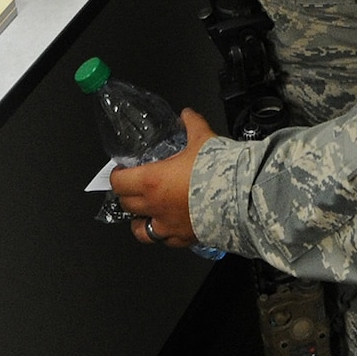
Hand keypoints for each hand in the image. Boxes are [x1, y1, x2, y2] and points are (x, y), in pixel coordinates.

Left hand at [112, 109, 216, 246]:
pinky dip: (164, 234)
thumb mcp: (202, 138)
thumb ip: (191, 124)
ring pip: (140, 231)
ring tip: (144, 213)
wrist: (240, 198)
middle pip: (126, 205)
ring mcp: (168, 226)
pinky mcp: (184, 238)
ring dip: (139, 221)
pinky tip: (170, 226)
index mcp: (152, 181)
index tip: (120, 171)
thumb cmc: (216, 170)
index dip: (116, 176)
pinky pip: (166, 241)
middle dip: (126, 195)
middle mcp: (155, 206)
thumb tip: (187, 114)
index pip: (119, 182)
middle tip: (133, 187)